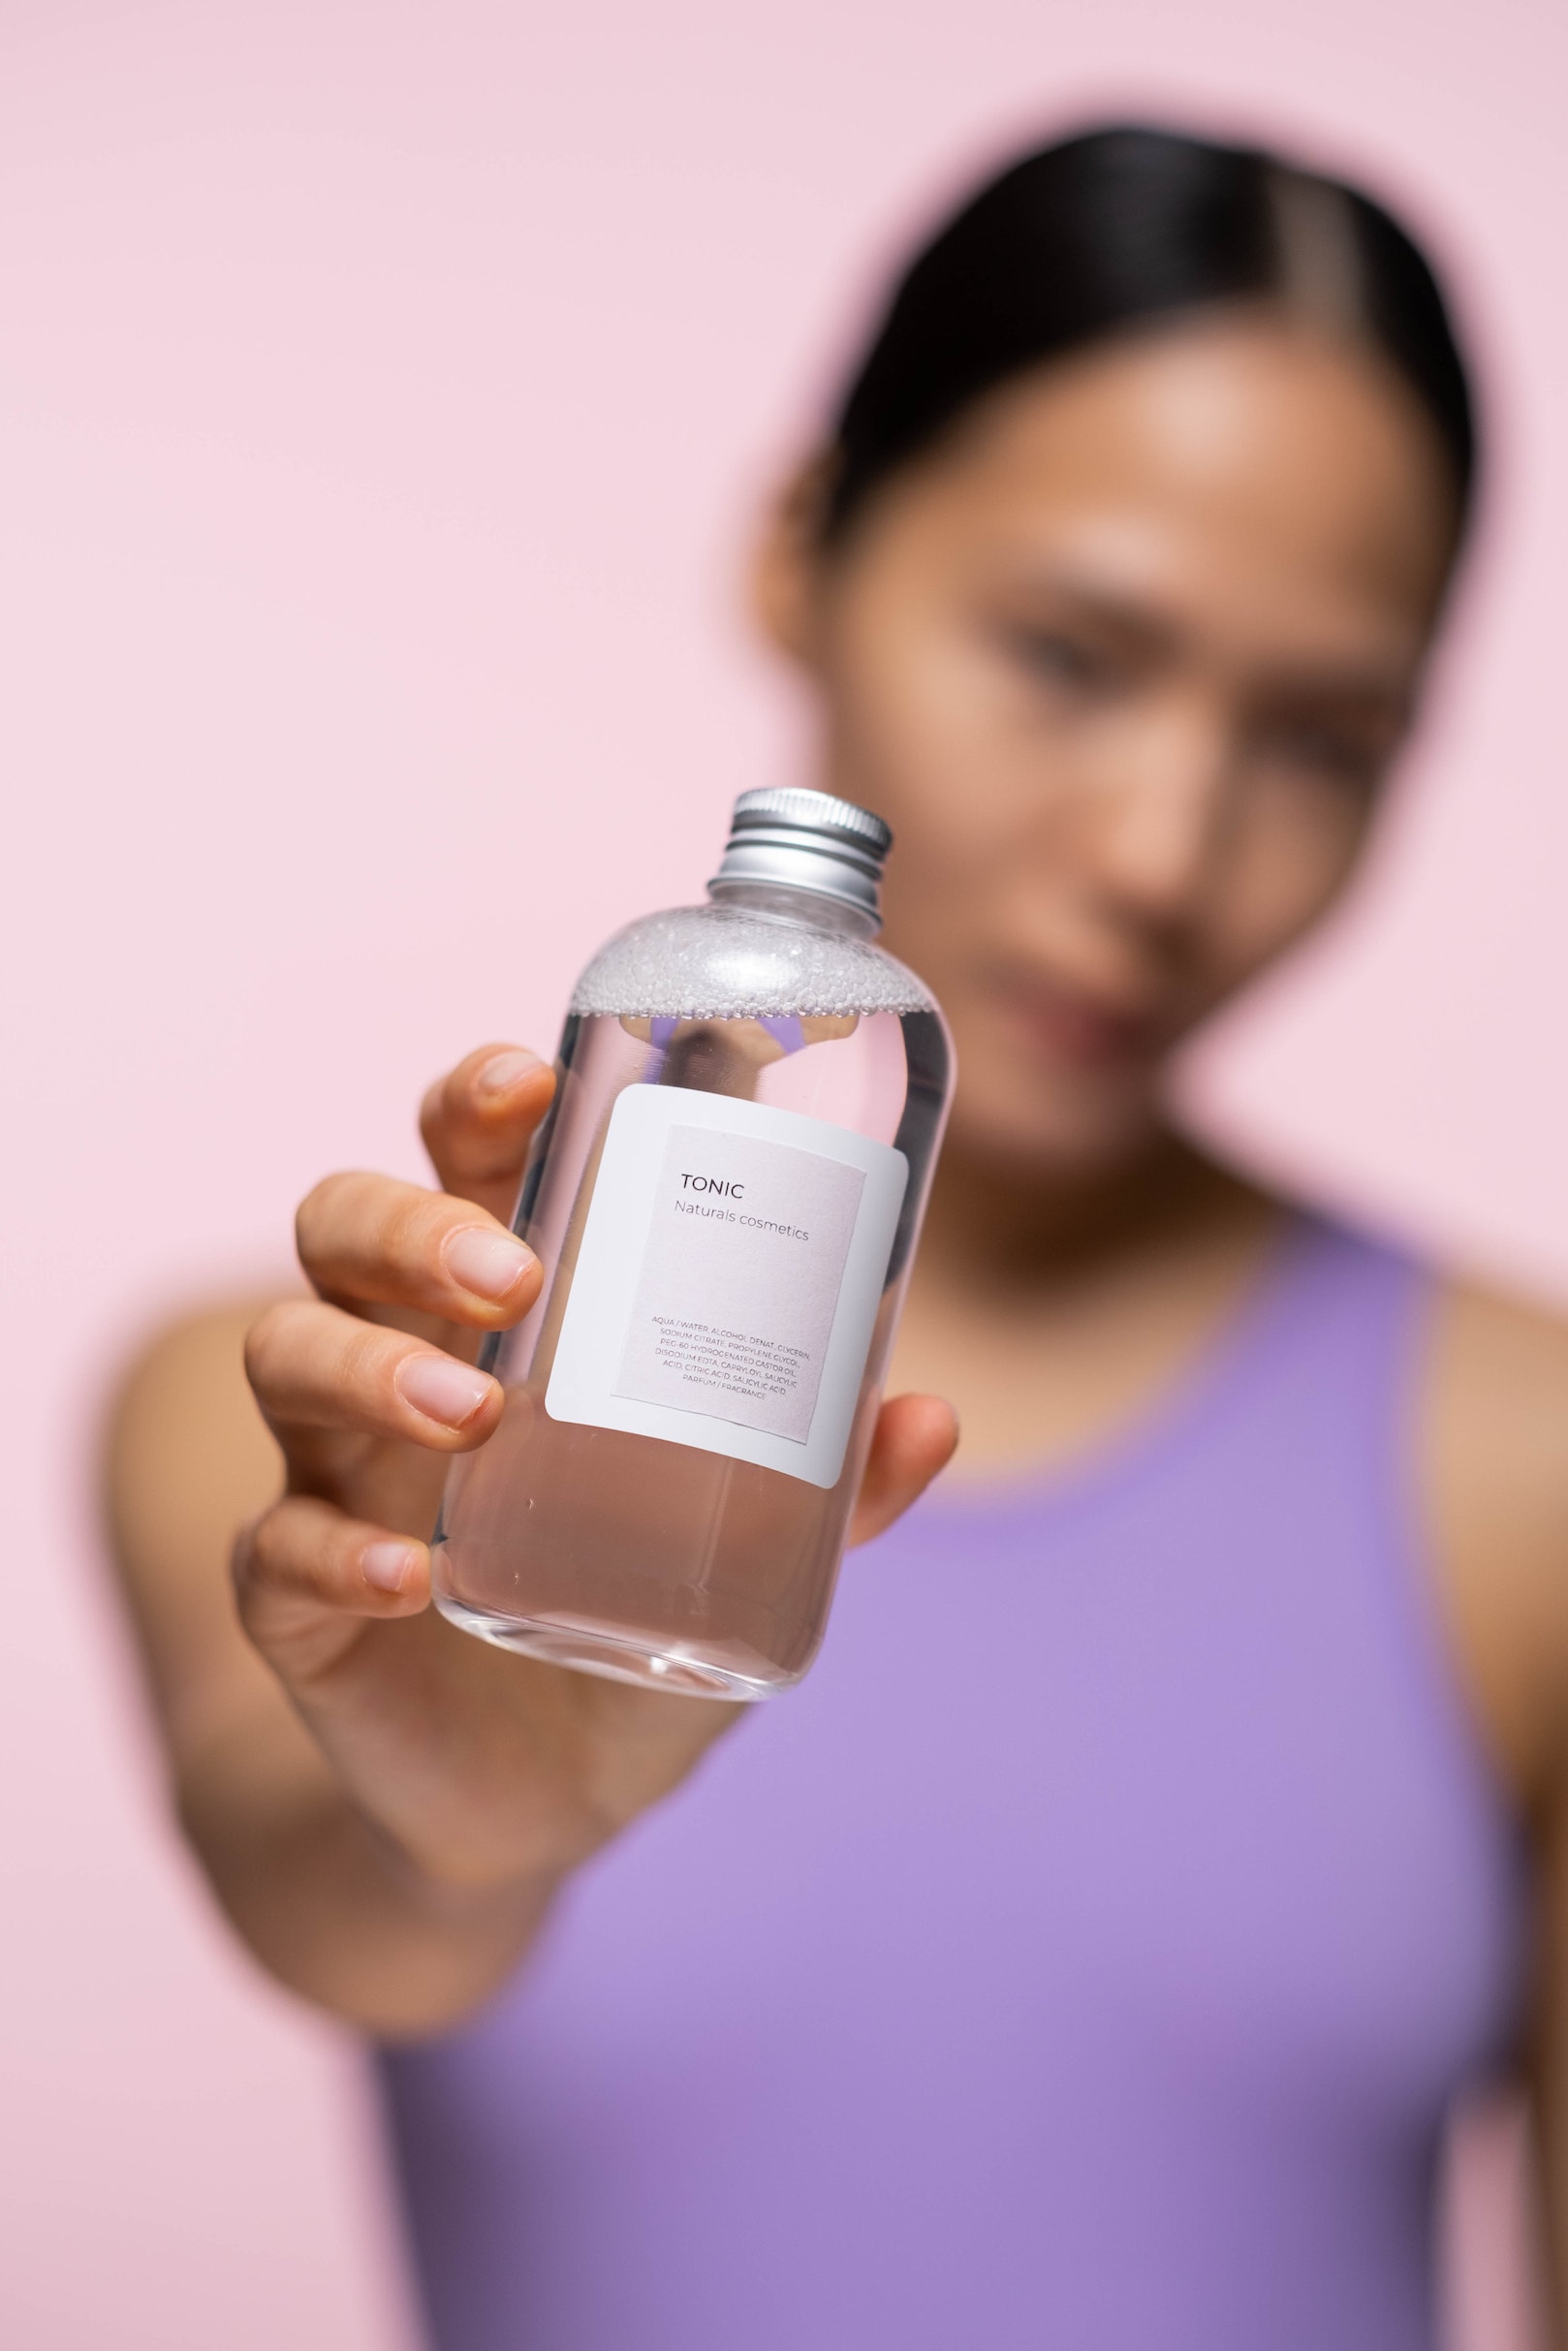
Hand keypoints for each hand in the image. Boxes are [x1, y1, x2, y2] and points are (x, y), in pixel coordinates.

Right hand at [237, 1043, 957, 1907]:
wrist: (540, 1801)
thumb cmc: (637, 1613)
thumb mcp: (750, 1549)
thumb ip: (829, 1484)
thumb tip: (927, 1415)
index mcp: (503, 1311)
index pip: (458, 1162)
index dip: (474, 1101)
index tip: (532, 1083)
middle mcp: (402, 1362)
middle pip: (342, 1226)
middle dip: (411, 1223)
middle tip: (508, 1273)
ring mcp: (337, 1475)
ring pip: (286, 1354)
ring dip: (370, 1364)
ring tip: (472, 1408)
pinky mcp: (297, 1598)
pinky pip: (274, 1551)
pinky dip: (333, 1553)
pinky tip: (410, 1576)